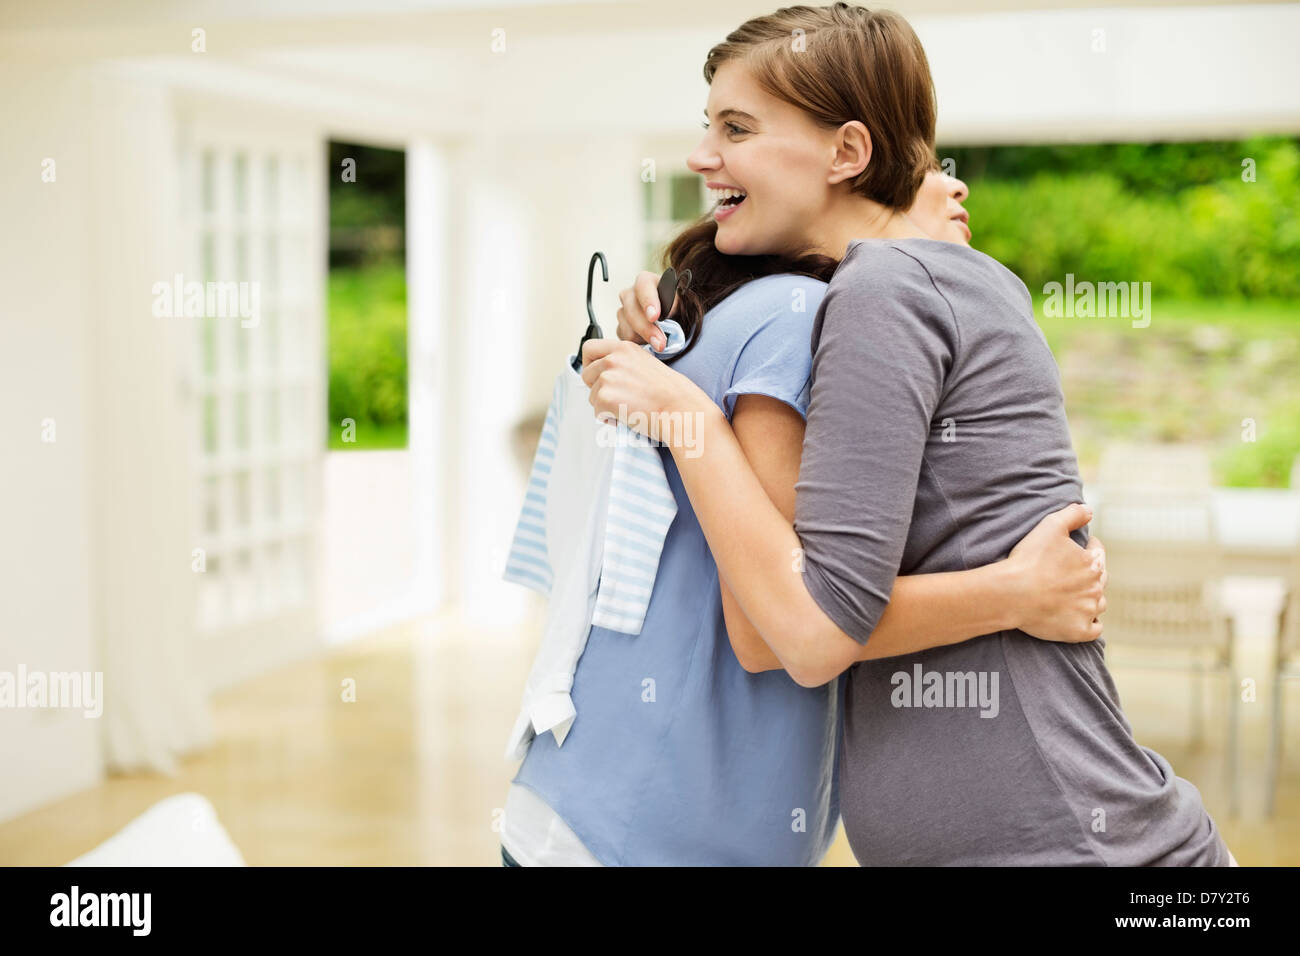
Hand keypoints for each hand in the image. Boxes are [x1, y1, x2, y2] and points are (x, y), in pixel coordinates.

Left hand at [580, 337, 708, 440]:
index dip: (589, 364)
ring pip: (592, 396)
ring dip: (606, 405)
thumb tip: (606, 373)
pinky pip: (597, 412)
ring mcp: (607, 378)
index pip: (589, 348)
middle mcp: (613, 359)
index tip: (596, 375)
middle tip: (617, 397)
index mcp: (624, 348)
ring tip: (629, 407)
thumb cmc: (670, 393)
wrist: (679, 408)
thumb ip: (624, 364)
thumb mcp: (646, 364)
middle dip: (597, 388)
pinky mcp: (605, 397)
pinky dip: (610, 418)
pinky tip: (628, 416)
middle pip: (586, 375)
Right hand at [615, 271, 674, 351]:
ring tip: (658, 344)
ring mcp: (623, 311)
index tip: (655, 316)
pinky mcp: (621, 327)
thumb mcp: (681, 303)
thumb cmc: (678, 308)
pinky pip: (625, 337)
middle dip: (646, 328)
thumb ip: (674, 305)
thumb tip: (667, 313)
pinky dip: (638, 343)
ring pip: (626, 326)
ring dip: (643, 338)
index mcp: (646, 281)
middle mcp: (630, 293)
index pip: (642, 286)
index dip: (648, 301)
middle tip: (660, 342)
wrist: (675, 321)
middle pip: (631, 309)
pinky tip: (649, 343)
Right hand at [1004, 503, 1106, 642]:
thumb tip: (1090, 510)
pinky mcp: (1078, 631)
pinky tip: (1084, 620)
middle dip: (1091, 574)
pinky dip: (1091, 624)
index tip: (1085, 546)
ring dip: (1092, 599)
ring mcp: (1088, 611)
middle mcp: (1095, 588)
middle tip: (1076, 573)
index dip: (1091, 547)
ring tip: (1078, 596)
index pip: (1099, 552)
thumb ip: (1073, 514)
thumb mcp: (1050, 526)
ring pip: (1099, 604)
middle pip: (1100, 579)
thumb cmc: (1029, 559)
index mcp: (1092, 563)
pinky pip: (1094, 629)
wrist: (1012, 593)